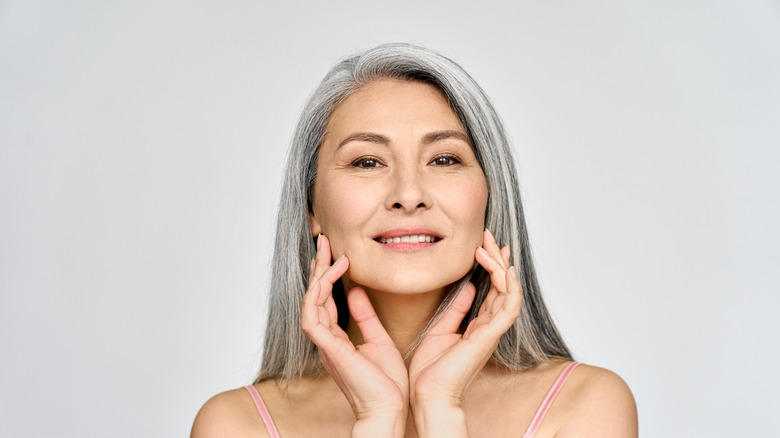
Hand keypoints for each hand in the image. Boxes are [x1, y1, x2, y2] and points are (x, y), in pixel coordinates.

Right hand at [300, 235, 408, 434]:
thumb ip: (365, 316)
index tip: (336, 252)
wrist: (389, 409)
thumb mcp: (378, 339)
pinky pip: (312, 318)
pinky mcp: (329, 349)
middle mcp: (326, 340)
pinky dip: (318, 295)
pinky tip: (330, 277)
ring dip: (318, 276)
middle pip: (314, 296)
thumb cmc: (386, 383)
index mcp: (336, 339)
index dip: (327, 275)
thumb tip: (356, 292)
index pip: (325, 300)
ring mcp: (325, 345)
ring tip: (329, 253)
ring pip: (310, 303)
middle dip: (318, 268)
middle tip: (324, 242)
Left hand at [408, 230, 521, 428]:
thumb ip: (456, 308)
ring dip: (501, 267)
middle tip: (490, 236)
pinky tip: (503, 270)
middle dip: (499, 259)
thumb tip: (466, 286)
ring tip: (491, 246)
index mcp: (478, 326)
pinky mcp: (489, 336)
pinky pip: (508, 308)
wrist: (428, 393)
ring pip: (509, 292)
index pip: (493, 290)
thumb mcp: (441, 328)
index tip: (483, 244)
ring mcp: (491, 332)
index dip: (491, 266)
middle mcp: (489, 327)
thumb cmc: (431, 369)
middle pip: (503, 286)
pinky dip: (509, 288)